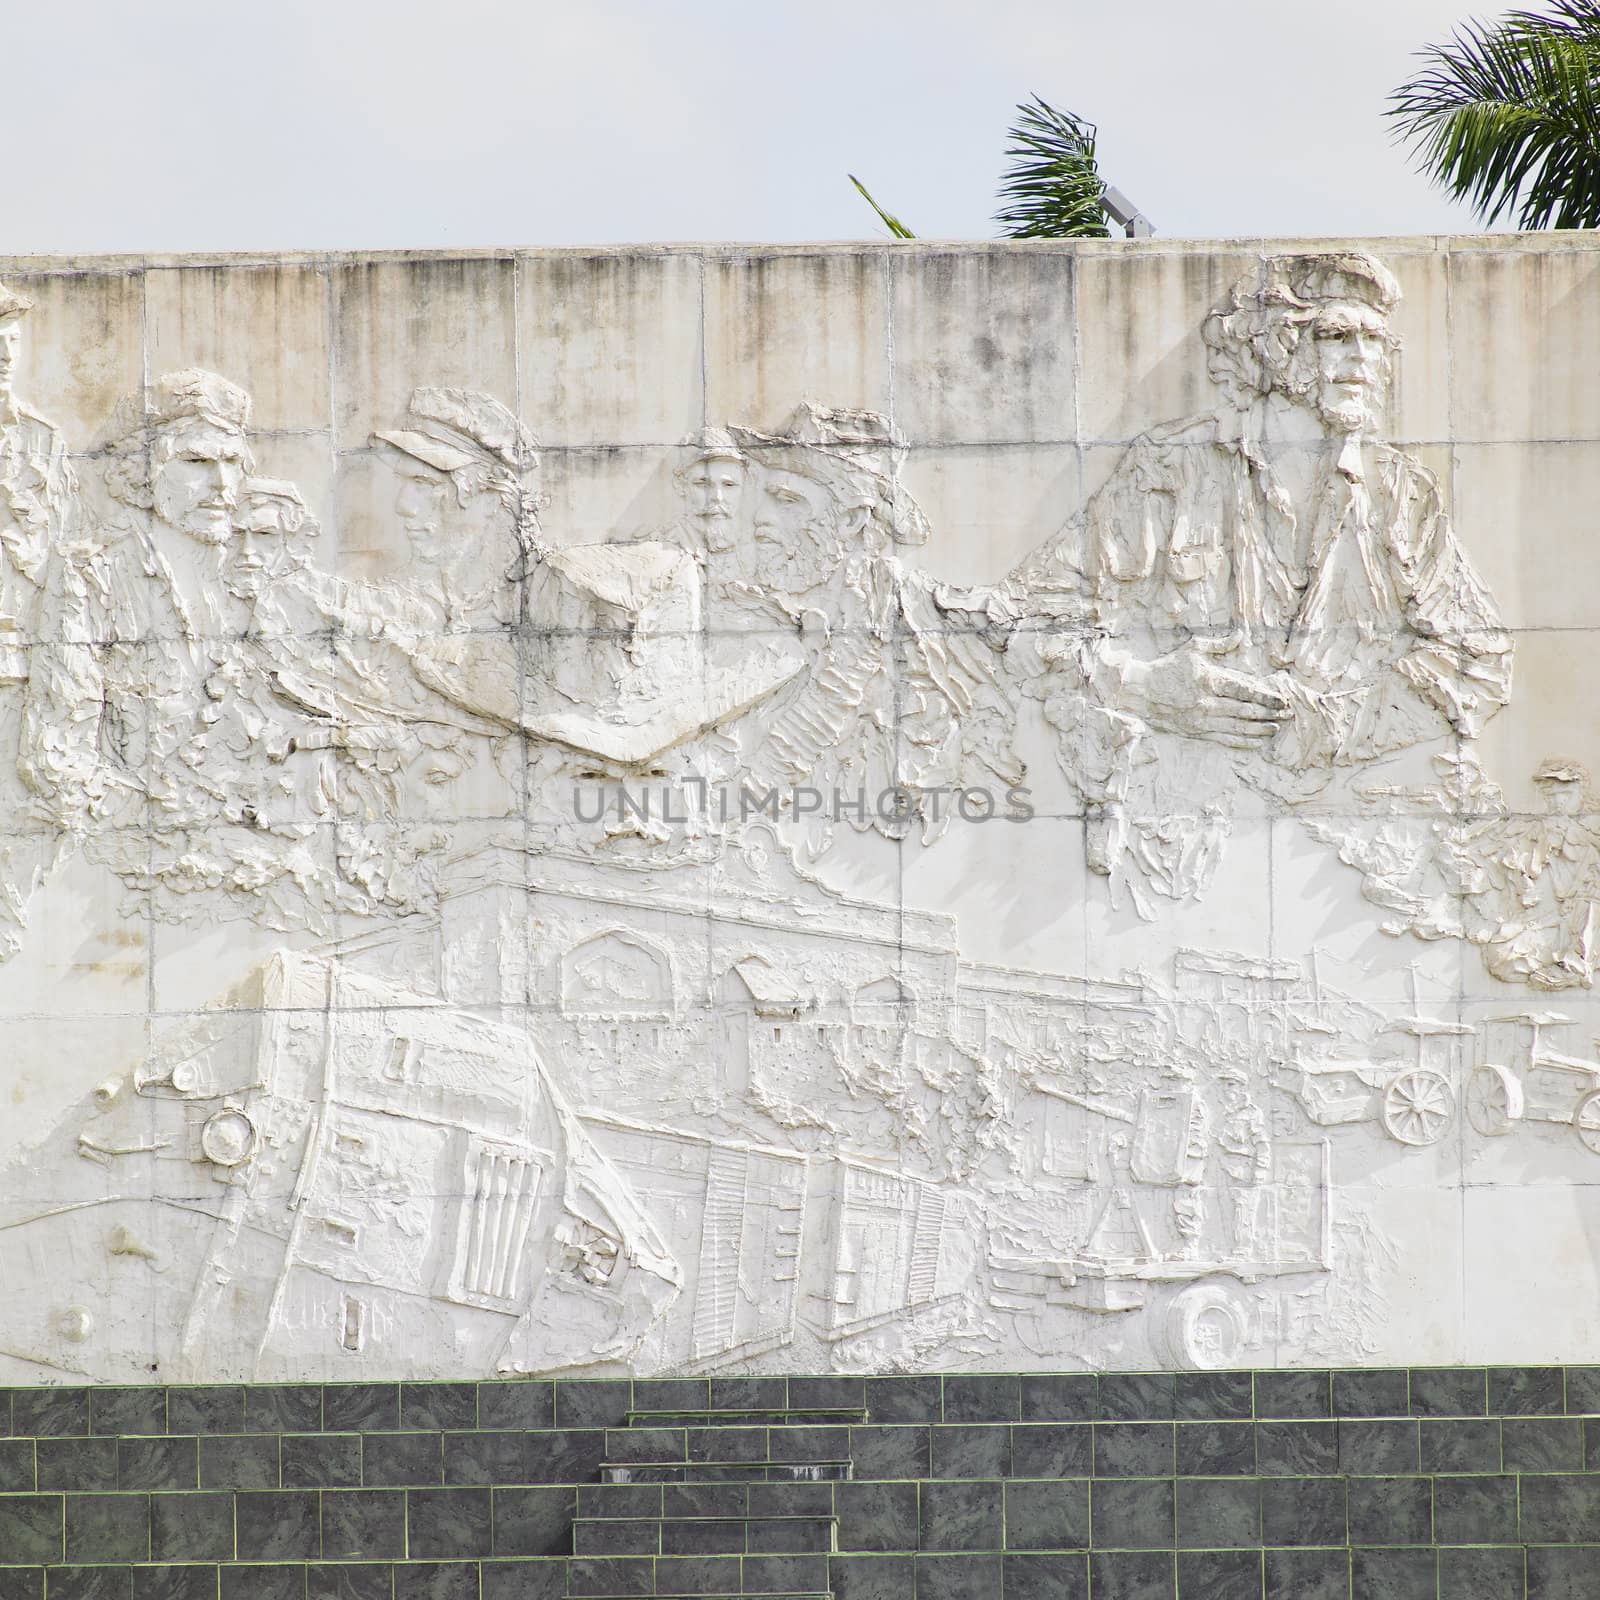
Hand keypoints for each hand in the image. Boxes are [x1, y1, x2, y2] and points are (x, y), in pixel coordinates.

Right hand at [1120, 644, 1289, 748]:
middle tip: (1288, 714)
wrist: (1141, 692)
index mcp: (1210, 680)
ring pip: (1238, 726)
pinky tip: (1257, 740)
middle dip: (1270, 713)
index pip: (1245, 690)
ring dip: (1260, 728)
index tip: (1282, 699)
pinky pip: (1224, 738)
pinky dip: (1243, 740)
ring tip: (1277, 728)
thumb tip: (1241, 635)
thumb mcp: (1193, 649)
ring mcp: (1202, 719)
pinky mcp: (1196, 731)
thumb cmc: (1168, 668)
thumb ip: (1219, 644)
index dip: (1266, 696)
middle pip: (1246, 710)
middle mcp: (1208, 702)